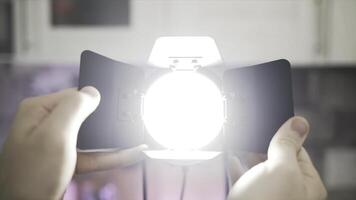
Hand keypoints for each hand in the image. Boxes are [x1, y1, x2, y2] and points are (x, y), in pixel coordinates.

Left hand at [0, 87, 146, 198]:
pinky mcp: (64, 160)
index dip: (94, 102)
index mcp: (38, 110)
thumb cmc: (32, 176)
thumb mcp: (55, 134)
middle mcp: (45, 124)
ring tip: (136, 141)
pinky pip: (91, 154)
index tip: (116, 106)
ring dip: (112, 140)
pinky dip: (110, 156)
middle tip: (129, 123)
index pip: (74, 95)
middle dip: (106, 122)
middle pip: (85, 116)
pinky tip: (130, 154)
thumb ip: (75, 108)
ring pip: (91, 136)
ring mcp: (55, 143)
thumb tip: (94, 91)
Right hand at [228, 116, 326, 199]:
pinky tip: (231, 159)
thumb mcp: (281, 169)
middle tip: (251, 133)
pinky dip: (237, 168)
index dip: (283, 136)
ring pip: (258, 169)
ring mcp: (268, 196)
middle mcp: (288, 190)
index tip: (270, 124)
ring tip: (238, 143)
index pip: (297, 150)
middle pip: (276, 158)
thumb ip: (287, 144)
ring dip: (248, 156)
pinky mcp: (249, 199)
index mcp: (305, 183)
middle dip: (263, 146)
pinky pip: (244, 179)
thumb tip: (300, 122)